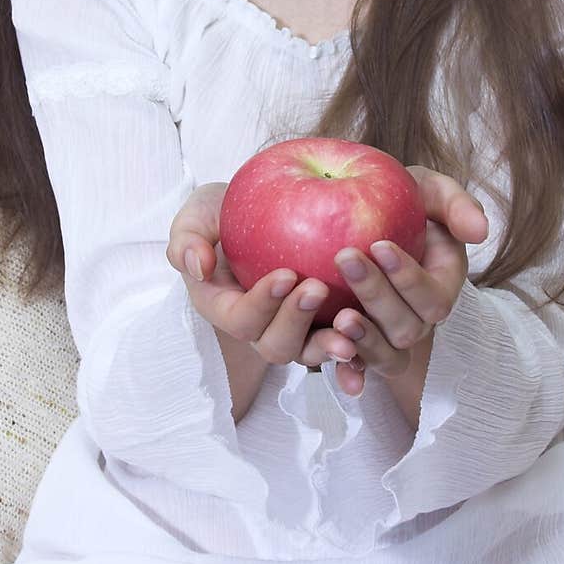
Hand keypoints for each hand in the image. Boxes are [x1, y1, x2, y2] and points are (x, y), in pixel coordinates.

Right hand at [166, 182, 360, 369]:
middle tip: (318, 288)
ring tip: (351, 325)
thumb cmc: (225, 211)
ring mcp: (295, 329)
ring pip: (310, 353)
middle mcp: (260, 326)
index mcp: (225, 306)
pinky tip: (377, 342)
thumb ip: (186, 238)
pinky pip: (342, 345)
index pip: (241, 319)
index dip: (263, 303)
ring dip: (330, 345)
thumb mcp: (198, 214)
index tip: (287, 273)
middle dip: (297, 323)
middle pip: (276, 345)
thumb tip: (197, 266)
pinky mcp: (325, 323)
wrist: (263, 209)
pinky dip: (358, 354)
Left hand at [329, 166, 488, 397]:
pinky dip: (347, 370)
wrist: (362, 217)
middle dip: (376, 295)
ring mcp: (389, 337)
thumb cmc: (403, 203)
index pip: (434, 297)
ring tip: (339, 316)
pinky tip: (329, 350)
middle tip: (345, 257)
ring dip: (364, 339)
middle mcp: (418, 319)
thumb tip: (481, 231)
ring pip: (385, 355)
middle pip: (406, 327)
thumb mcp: (429, 191)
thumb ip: (456, 205)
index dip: (408, 277)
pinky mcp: (358, 345)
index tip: (379, 244)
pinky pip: (357, 366)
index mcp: (441, 286)